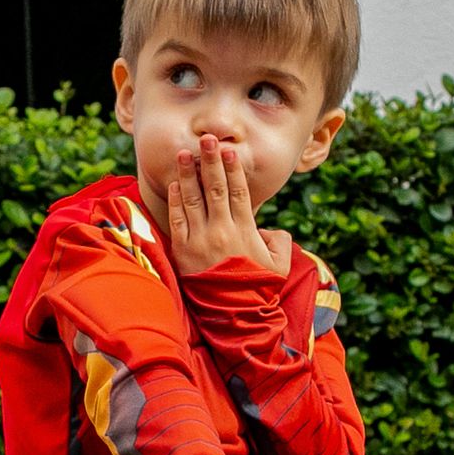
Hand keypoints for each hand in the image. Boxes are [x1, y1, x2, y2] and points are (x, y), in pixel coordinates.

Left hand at [166, 134, 284, 274]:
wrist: (235, 315)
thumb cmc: (259, 288)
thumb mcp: (280, 264)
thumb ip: (279, 242)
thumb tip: (270, 230)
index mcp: (245, 231)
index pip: (238, 192)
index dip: (233, 169)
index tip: (229, 150)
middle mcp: (221, 231)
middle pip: (214, 188)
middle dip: (210, 162)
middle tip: (206, 139)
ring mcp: (199, 239)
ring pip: (192, 199)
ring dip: (188, 174)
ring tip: (184, 153)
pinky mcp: (182, 250)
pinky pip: (176, 219)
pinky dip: (174, 200)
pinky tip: (173, 184)